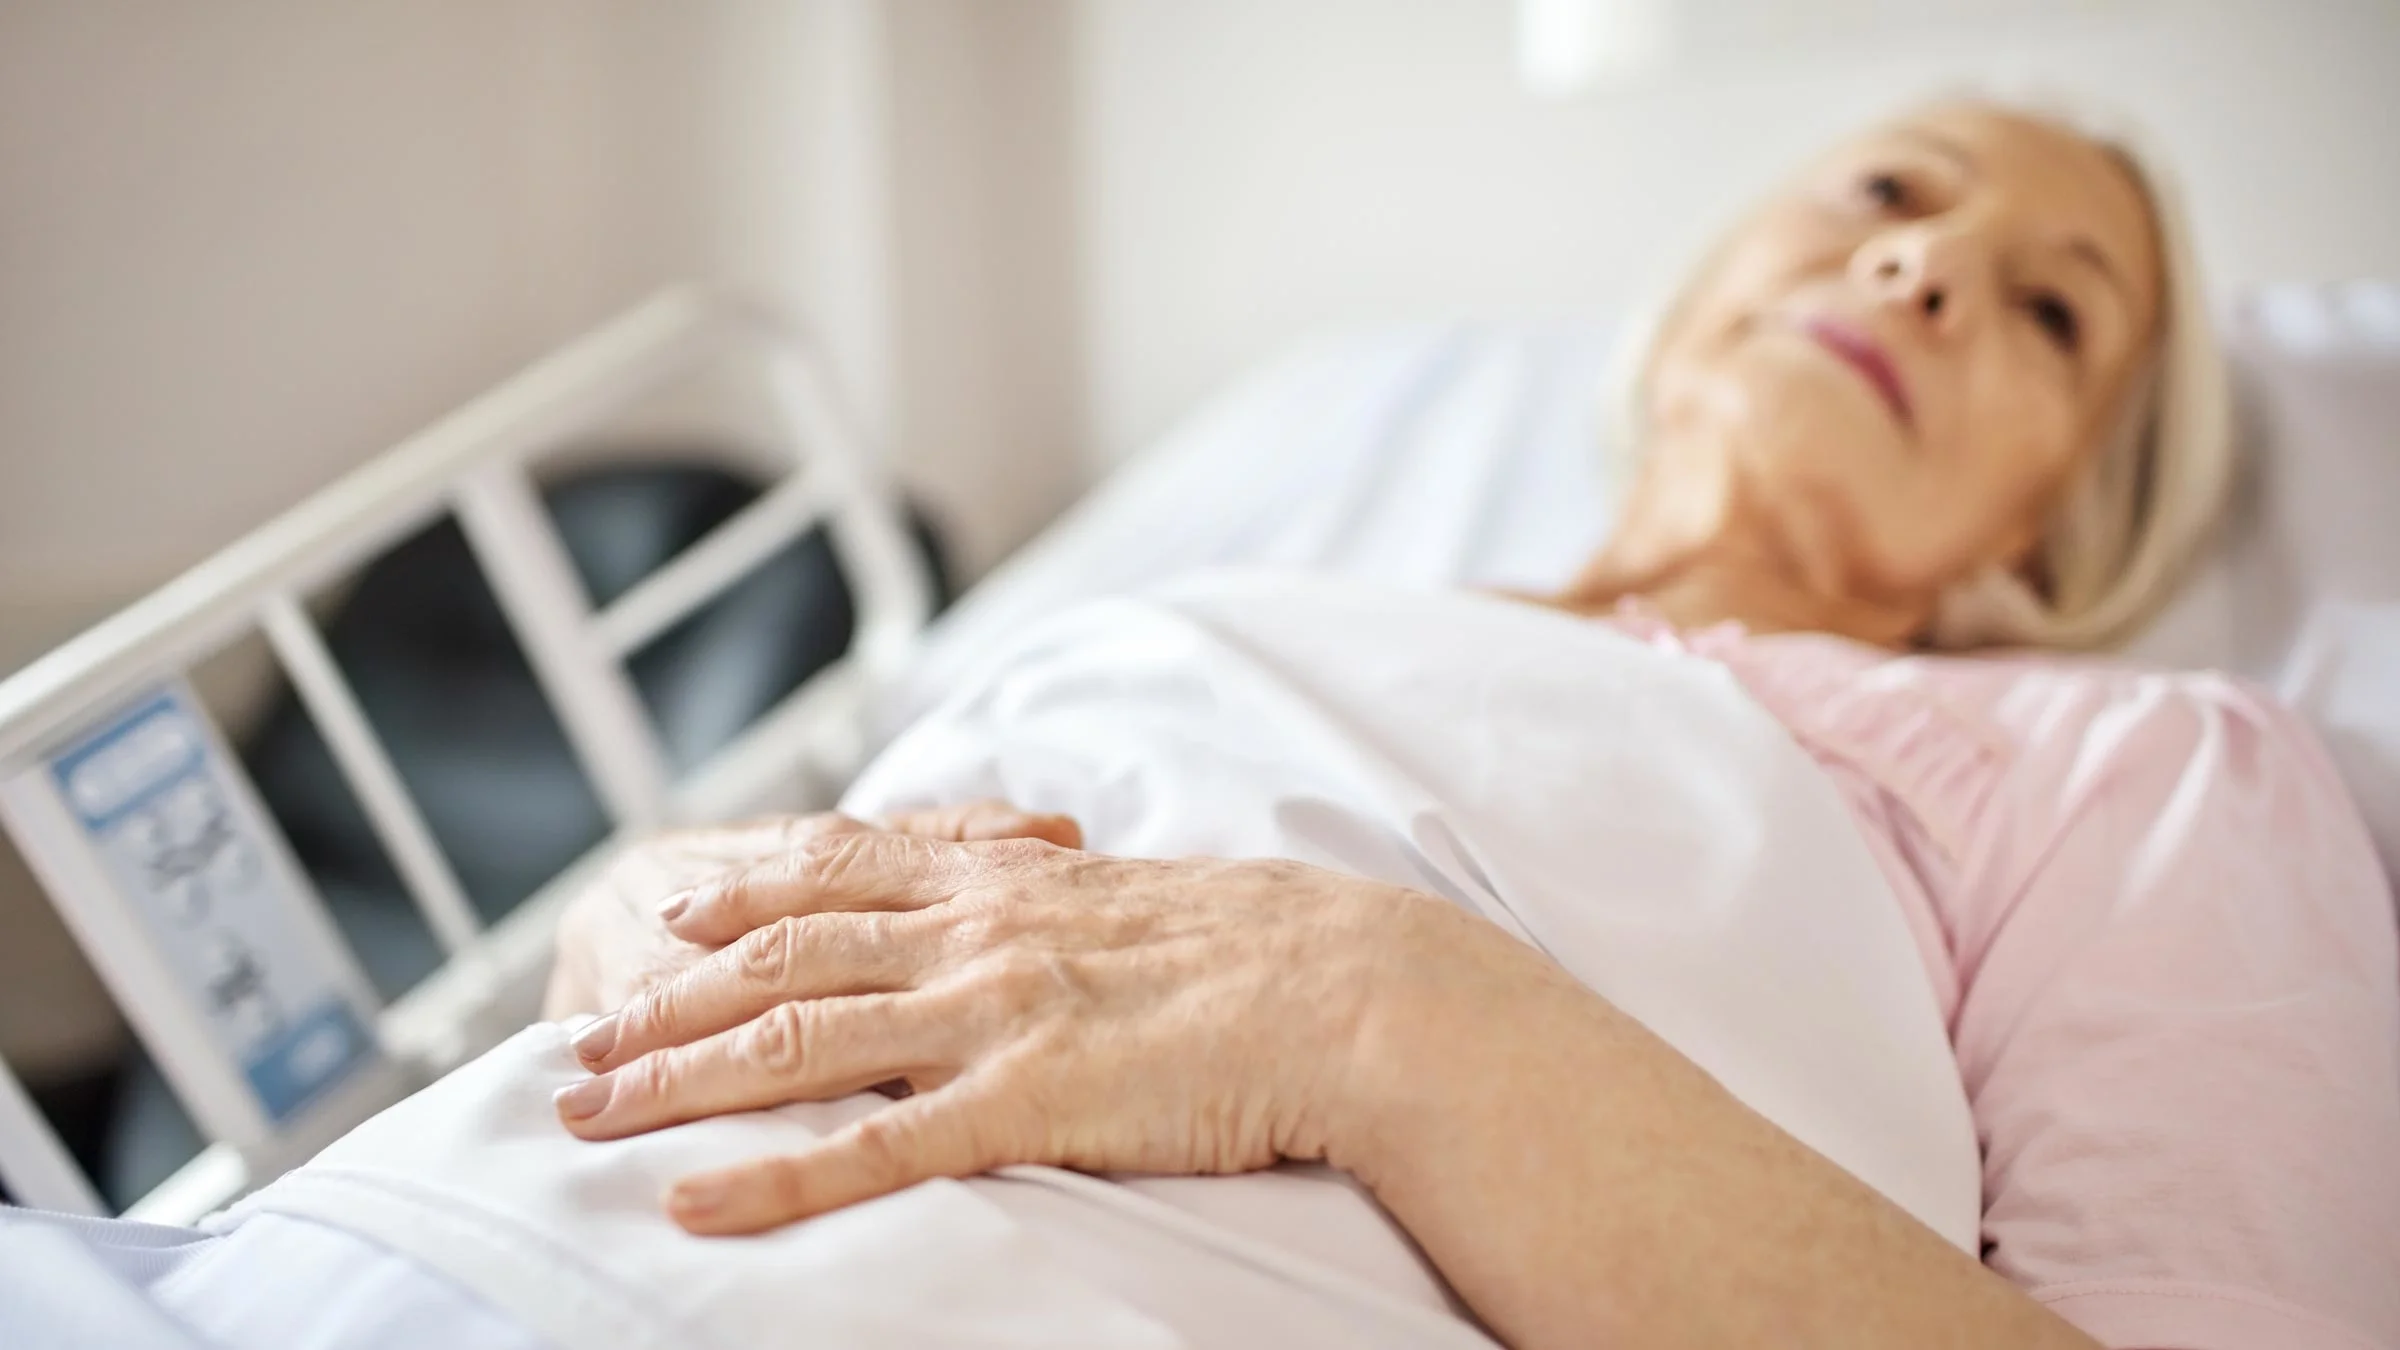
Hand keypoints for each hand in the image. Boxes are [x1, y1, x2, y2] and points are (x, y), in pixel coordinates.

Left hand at [551, 833, 1514, 1235]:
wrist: (1356, 989)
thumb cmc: (1276, 953)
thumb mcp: (1150, 899)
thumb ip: (1072, 902)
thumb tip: (1048, 899)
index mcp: (1011, 884)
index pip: (845, 871)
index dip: (747, 888)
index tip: (672, 904)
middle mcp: (979, 934)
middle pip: (784, 955)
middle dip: (669, 996)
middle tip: (579, 1034)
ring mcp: (994, 1013)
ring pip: (797, 1038)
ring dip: (678, 1076)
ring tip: (586, 1112)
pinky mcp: (1026, 1099)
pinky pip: (873, 1148)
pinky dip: (772, 1179)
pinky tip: (697, 1207)